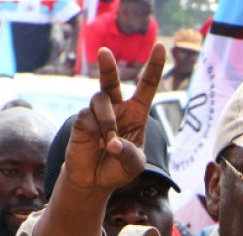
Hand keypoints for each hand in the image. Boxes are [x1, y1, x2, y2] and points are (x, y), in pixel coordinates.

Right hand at [63, 44, 164, 194]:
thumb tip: (112, 143)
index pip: (147, 86)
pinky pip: (88, 117)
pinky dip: (97, 132)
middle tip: (104, 52)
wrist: (95, 180)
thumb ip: (128, 153)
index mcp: (137, 113)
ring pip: (100, 101)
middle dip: (107, 66)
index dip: (154, 67)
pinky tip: (98, 145)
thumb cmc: (118, 167)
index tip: (161, 47)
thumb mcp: (134, 164)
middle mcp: (116, 108)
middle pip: (111, 81)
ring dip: (108, 123)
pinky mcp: (81, 120)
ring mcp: (97, 112)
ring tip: (109, 144)